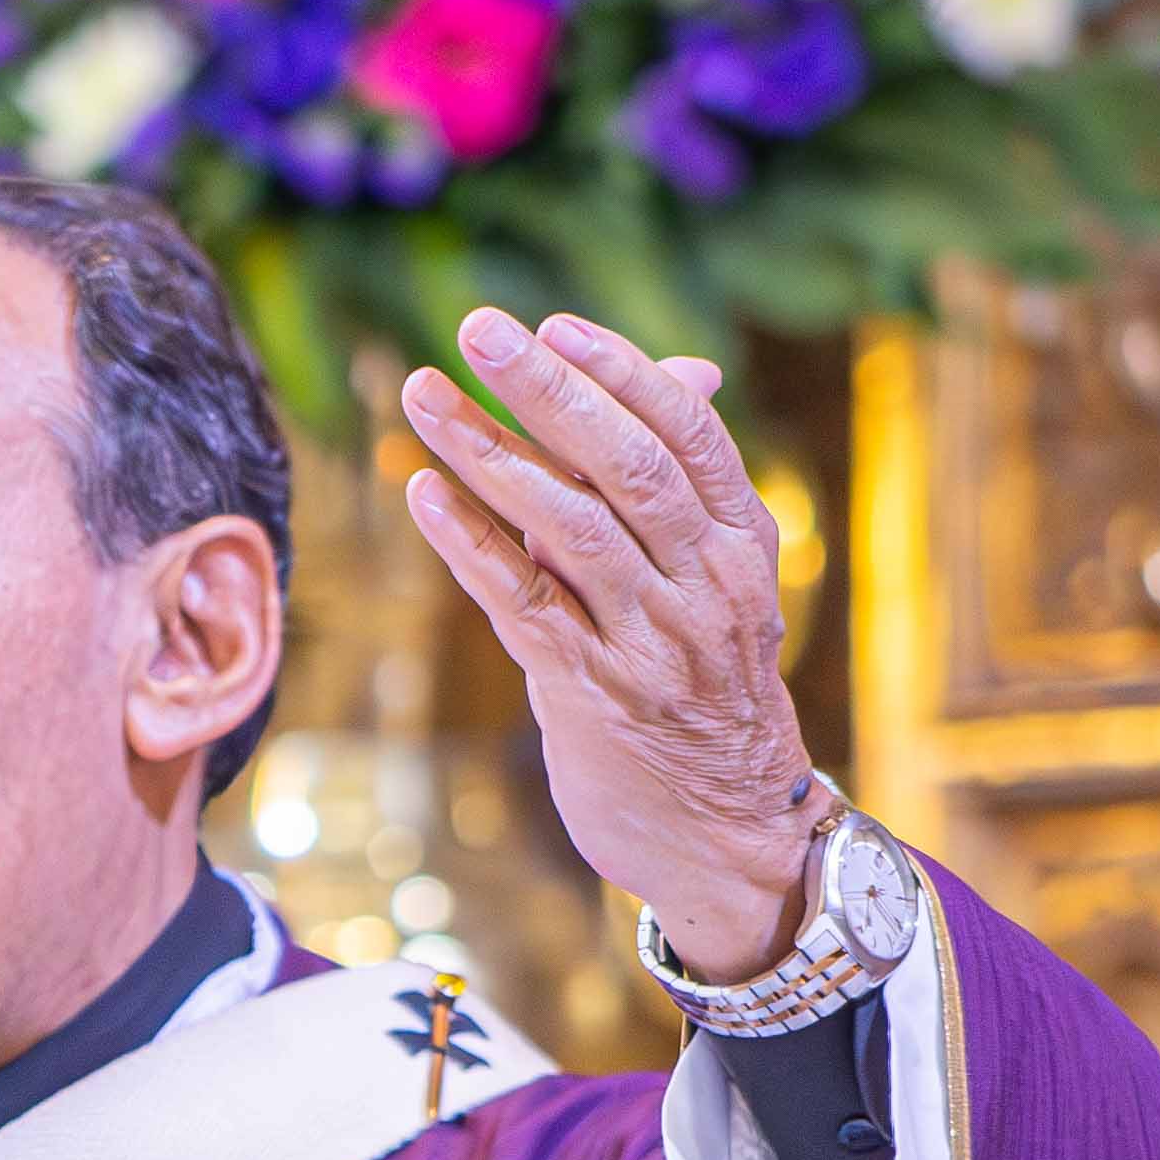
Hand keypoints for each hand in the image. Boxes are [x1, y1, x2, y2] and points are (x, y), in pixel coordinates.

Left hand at [399, 309, 823, 978]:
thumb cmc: (707, 690)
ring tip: (420, 396)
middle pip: (627, 466)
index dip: (621, 371)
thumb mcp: (717, 583)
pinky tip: (423, 493)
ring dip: (488, 453)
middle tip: (477, 329)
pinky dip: (470, 543)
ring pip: (568, 527)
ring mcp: (650, 640)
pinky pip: (524, 604)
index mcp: (739, 543)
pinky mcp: (591, 693)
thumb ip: (677, 488)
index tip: (552, 325)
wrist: (733, 834)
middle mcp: (703, 584)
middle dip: (549, 390)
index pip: (686, 433)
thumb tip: (683, 370)